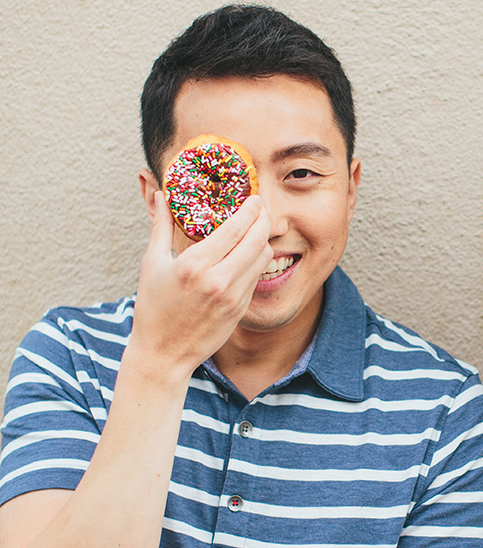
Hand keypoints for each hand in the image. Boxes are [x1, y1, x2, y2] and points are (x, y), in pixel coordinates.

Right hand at [129, 193, 272, 376]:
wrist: (164, 352)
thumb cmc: (153, 307)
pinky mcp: (241, 308)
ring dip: (262, 240)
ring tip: (255, 229)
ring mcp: (233, 296)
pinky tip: (248, 253)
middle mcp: (218, 280)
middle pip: (257, 240)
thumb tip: (162, 195)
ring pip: (262, 258)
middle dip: (263, 219)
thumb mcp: (152, 263)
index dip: (250, 210)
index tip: (254, 197)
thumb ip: (161, 226)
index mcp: (194, 265)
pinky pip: (256, 276)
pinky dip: (256, 261)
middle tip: (261, 208)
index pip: (234, 229)